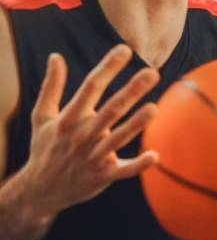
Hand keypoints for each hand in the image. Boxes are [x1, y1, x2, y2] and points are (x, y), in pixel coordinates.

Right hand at [18, 46, 159, 218]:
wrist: (39, 189)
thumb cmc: (45, 147)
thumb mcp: (42, 117)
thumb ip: (52, 87)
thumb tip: (56, 56)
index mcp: (69, 118)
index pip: (91, 87)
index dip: (107, 68)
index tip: (124, 50)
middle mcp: (82, 136)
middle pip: (110, 109)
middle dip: (131, 91)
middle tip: (152, 73)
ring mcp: (93, 157)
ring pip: (118, 138)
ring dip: (136, 124)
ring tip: (154, 107)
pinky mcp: (103, 175)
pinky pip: (123, 170)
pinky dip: (138, 165)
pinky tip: (155, 156)